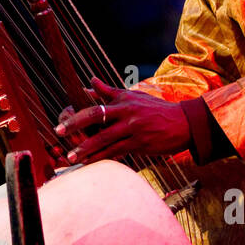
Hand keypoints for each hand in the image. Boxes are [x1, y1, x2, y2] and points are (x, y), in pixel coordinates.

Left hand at [55, 76, 201, 165]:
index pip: (97, 102)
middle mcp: (127, 111)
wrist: (184, 123)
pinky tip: (90, 163)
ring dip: (86, 148)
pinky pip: (116, 152)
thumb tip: (90, 81)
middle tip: (59, 133)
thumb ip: (110, 91)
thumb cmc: (156, 110)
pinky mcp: (140, 144)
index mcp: (124, 99)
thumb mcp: (134, 96)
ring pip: (104, 139)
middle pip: (96, 116)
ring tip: (71, 156)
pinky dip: (101, 157)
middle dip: (75, 125)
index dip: (80, 108)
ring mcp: (134, 128)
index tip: (62, 115)